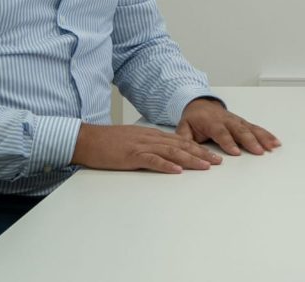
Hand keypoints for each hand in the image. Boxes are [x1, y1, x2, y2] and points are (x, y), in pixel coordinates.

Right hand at [72, 123, 222, 173]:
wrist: (86, 139)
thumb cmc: (107, 142)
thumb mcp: (132, 140)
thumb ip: (148, 145)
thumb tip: (164, 154)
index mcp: (151, 135)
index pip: (180, 141)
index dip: (198, 148)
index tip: (212, 156)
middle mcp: (149, 138)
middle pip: (181, 145)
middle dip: (201, 153)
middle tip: (217, 162)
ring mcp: (141, 146)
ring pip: (171, 152)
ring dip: (190, 159)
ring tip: (205, 166)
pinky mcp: (131, 155)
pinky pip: (152, 160)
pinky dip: (166, 165)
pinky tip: (177, 171)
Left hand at [176, 98, 280, 155]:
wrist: (200, 102)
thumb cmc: (193, 118)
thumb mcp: (184, 127)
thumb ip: (184, 138)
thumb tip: (185, 151)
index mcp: (211, 121)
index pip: (220, 132)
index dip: (228, 141)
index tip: (235, 152)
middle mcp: (226, 120)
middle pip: (239, 130)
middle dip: (250, 141)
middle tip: (259, 151)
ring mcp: (236, 120)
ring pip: (250, 128)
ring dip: (262, 137)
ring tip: (272, 146)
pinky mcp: (243, 123)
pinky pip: (255, 128)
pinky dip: (266, 134)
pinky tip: (275, 142)